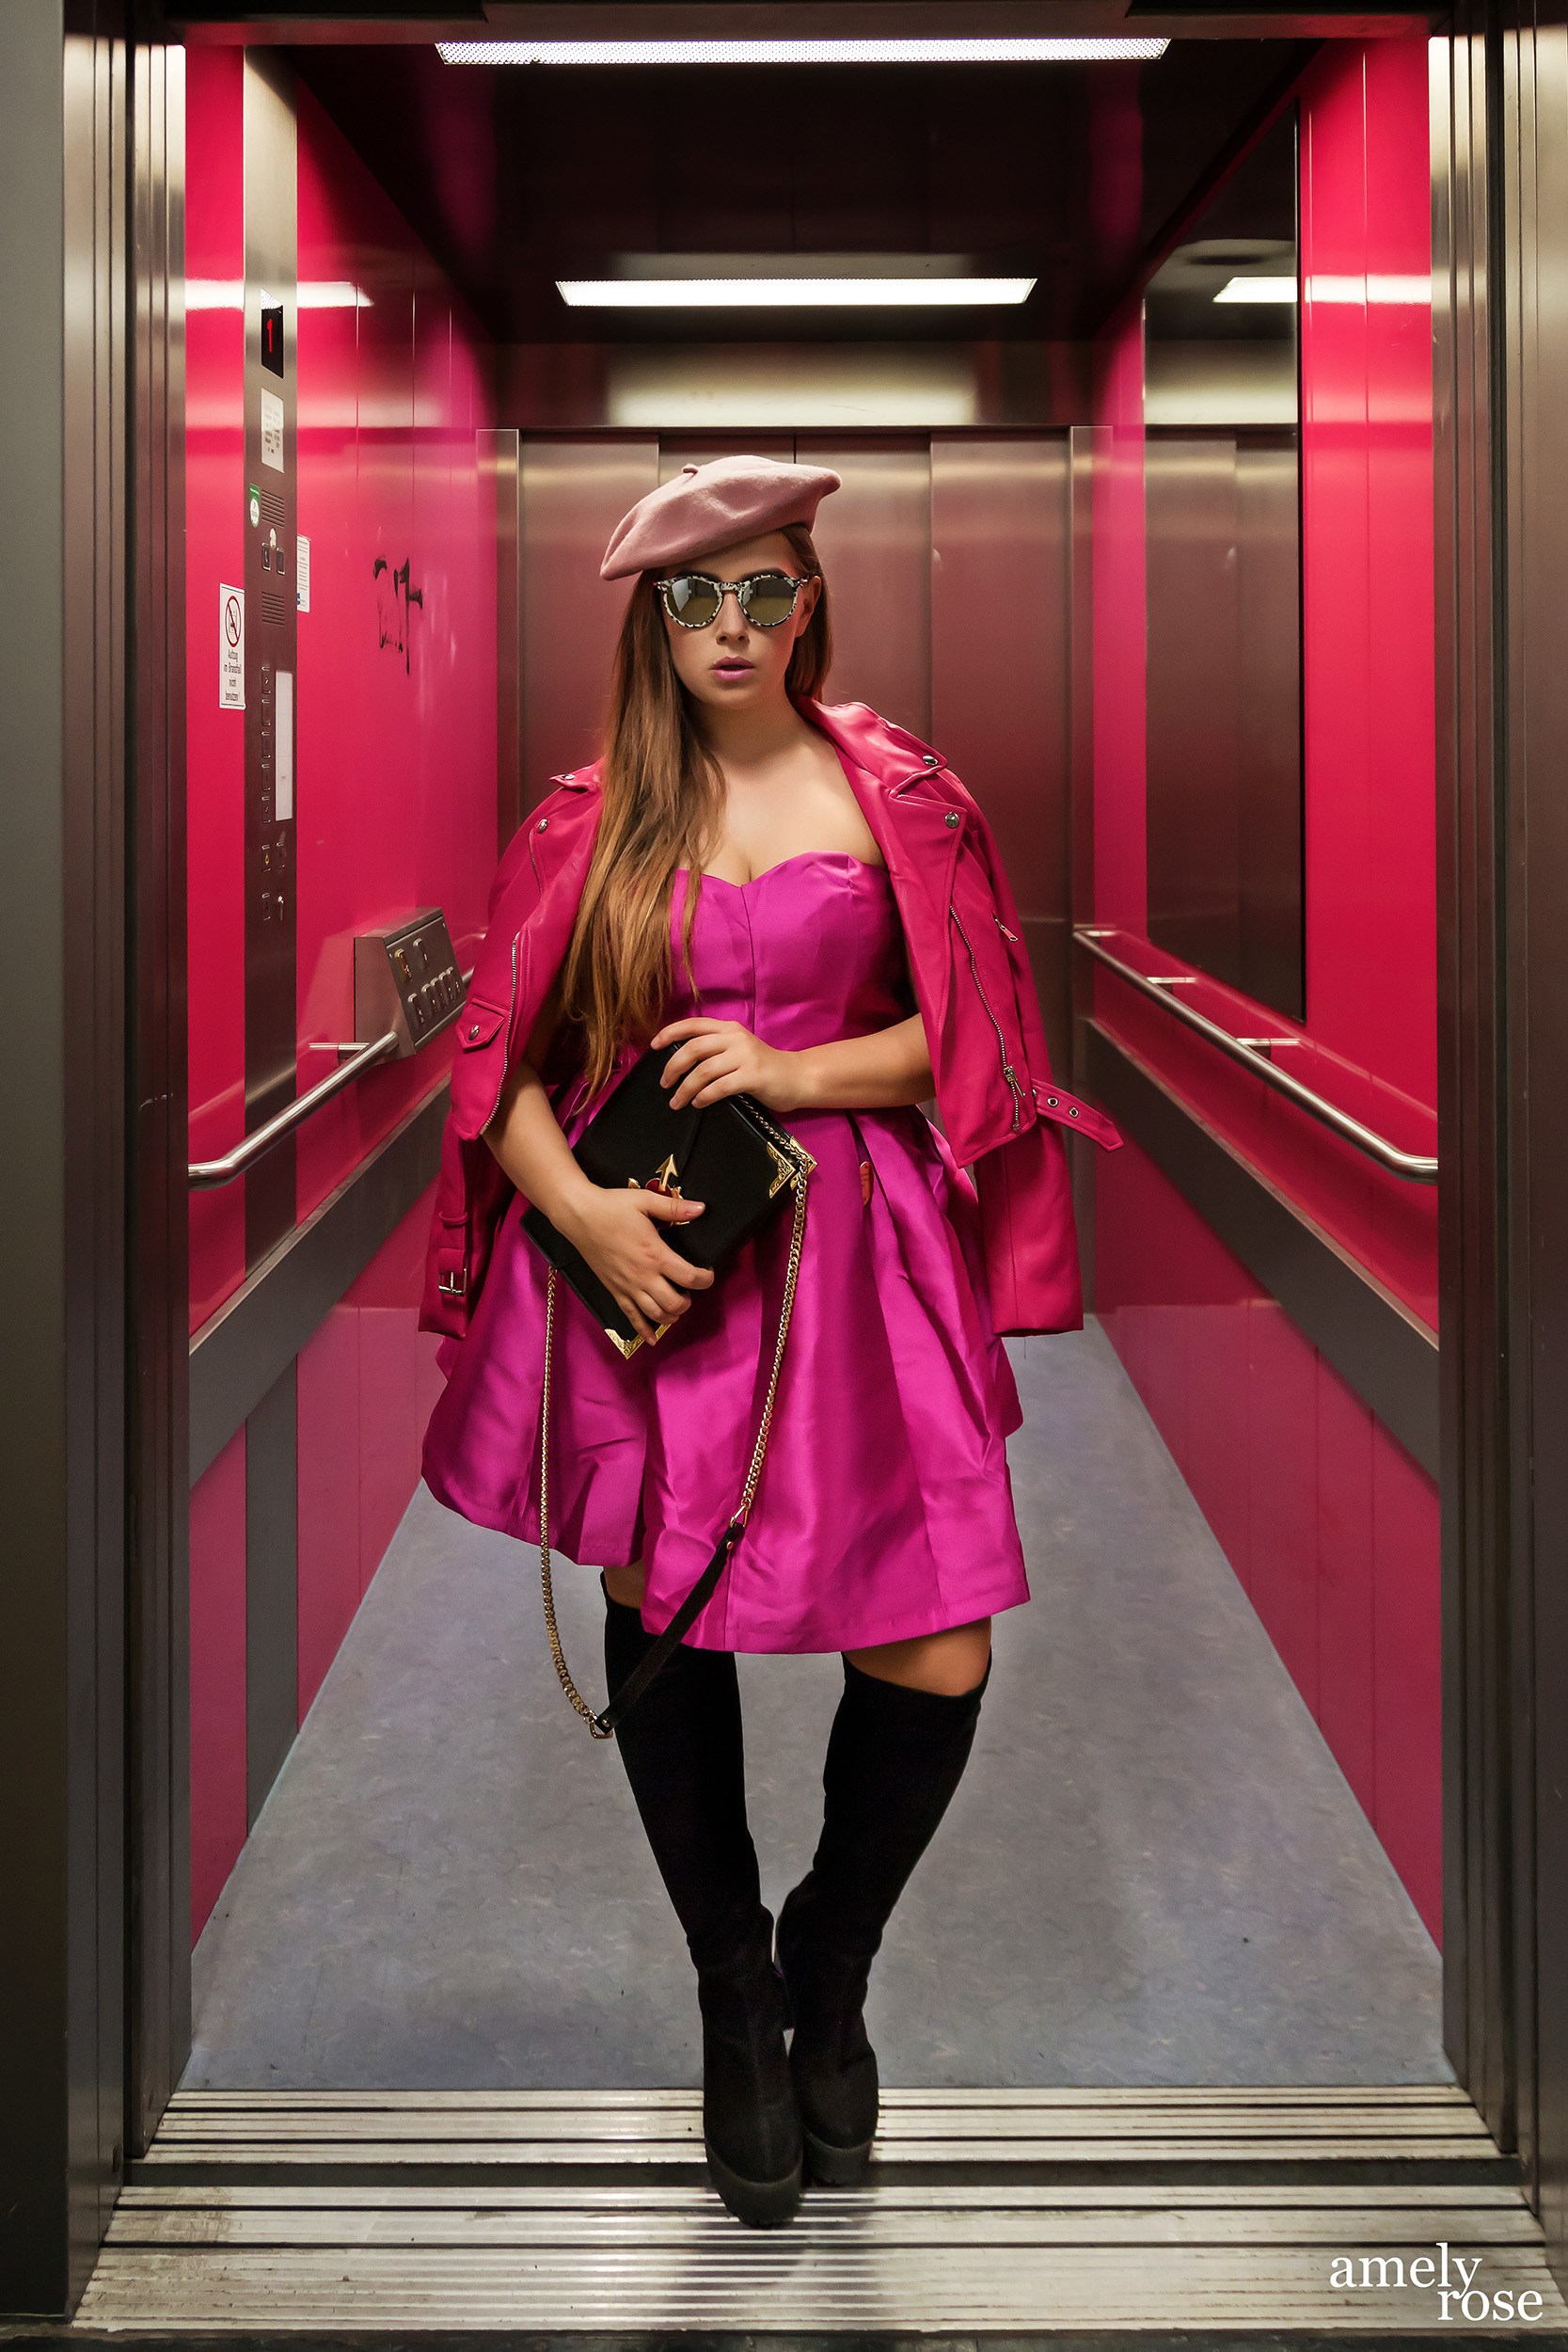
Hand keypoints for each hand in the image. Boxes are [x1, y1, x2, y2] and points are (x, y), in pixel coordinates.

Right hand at [559, 1182, 712, 1342]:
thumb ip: (675, 1207)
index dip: (705, 1279)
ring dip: (672, 1315)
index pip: (689, 1278)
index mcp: (655, 1254)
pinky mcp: (615, 1291)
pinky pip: (631, 1318)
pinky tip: (652, 1339)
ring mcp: (627, 1287)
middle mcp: (642, 1276)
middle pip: (675, 1303)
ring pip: (656, 1315)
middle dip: (689, 1300)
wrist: (579, 1216)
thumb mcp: (645, 1202)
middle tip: (690, 1288)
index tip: (707, 1274)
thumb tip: (701, 1208)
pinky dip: (644, 1331)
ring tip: (676, 1305)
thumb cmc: (611, 1207)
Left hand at [651, 1017, 802, 1112]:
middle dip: (673, 1067)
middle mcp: (736, 1038)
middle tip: (664, 1083)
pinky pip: (719, 1087)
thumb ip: (715, 1051)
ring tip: (676, 1102)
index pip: (693, 1024)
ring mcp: (745, 1056)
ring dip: (685, 1088)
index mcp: (729, 1029)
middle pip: (693, 1048)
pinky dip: (704, 1096)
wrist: (798, 1078)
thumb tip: (681, 1064)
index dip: (670, 1033)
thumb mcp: (738, 1051)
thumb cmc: (764, 1069)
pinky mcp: (752, 1076)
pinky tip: (698, 1103)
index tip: (654, 1046)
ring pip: (703, 1070)